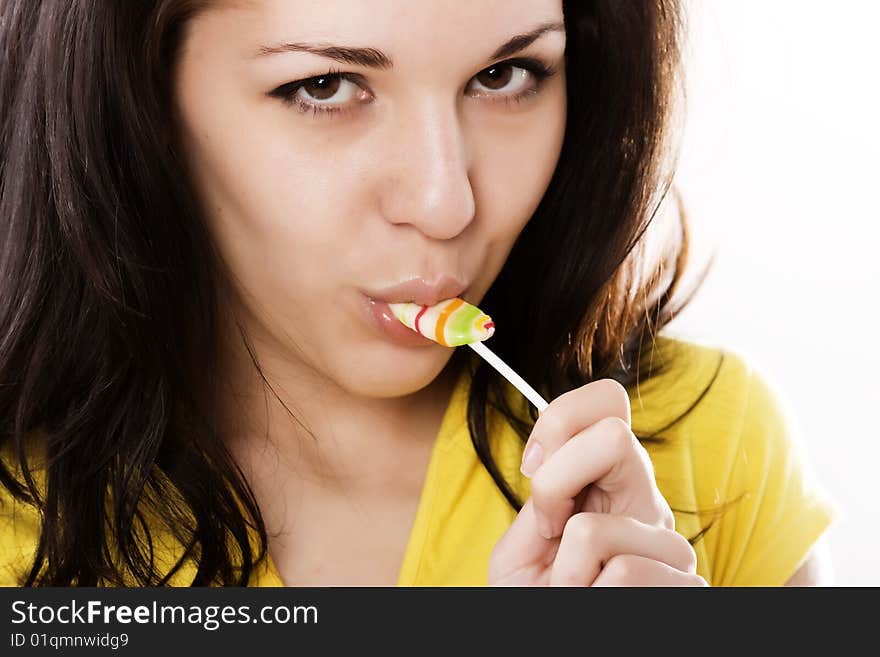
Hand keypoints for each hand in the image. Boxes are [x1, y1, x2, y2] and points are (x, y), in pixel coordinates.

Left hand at [488, 379, 705, 585]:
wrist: (551, 638)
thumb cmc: (540, 599)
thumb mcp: (525, 543)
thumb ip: (542, 496)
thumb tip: (549, 454)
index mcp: (610, 485)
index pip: (606, 403)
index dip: (560, 420)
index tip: (534, 469)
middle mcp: (647, 505)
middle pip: (614, 437)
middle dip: (555, 483)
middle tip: (547, 530)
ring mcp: (671, 548)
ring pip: (593, 529)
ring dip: (564, 572)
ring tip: (574, 591)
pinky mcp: (687, 587)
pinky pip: (620, 575)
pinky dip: (586, 598)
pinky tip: (597, 605)